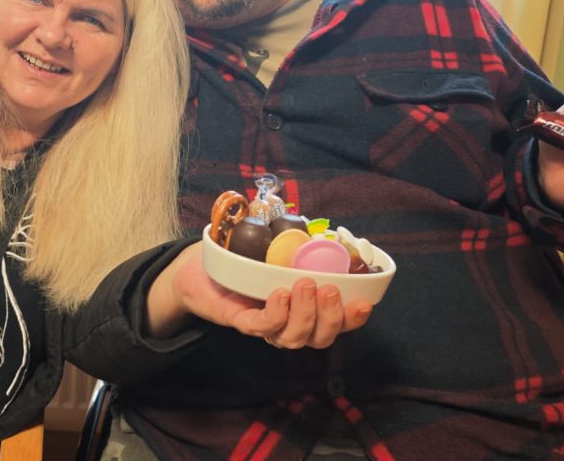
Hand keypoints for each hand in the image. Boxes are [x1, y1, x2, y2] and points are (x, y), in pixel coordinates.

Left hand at [145, 243, 371, 347]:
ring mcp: (265, 324)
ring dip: (305, 314)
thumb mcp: (277, 246)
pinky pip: (263, 327)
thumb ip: (300, 239)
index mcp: (303, 308)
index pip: (336, 323)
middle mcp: (288, 322)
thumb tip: (322, 226)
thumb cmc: (242, 256)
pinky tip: (280, 294)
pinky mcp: (241, 321)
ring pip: (294, 337)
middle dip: (332, 318)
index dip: (353, 318)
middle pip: (320, 337)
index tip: (364, 302)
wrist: (198, 266)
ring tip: (303, 284)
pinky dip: (276, 313)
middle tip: (329, 288)